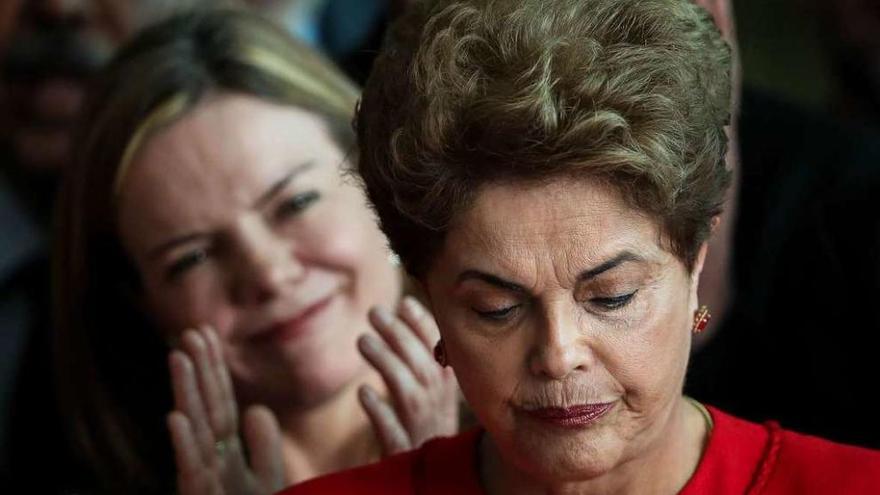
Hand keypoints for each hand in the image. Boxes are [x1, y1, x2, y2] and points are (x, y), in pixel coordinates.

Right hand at [167, 326, 284, 494]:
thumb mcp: (267, 482)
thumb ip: (263, 447)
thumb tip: (255, 407)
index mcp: (228, 457)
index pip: (221, 405)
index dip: (215, 371)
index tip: (205, 335)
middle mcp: (212, 465)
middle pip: (206, 410)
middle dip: (198, 372)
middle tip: (189, 332)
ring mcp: (204, 484)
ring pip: (195, 433)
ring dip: (185, 394)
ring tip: (178, 357)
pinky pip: (192, 472)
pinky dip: (184, 445)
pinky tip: (175, 416)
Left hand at [357, 296, 459, 454]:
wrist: (429, 484)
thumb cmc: (423, 431)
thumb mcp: (428, 395)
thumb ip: (418, 355)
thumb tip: (405, 306)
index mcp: (446, 393)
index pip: (440, 354)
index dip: (424, 327)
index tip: (405, 302)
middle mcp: (438, 410)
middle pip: (423, 369)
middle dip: (400, 337)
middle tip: (375, 312)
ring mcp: (421, 433)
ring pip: (409, 396)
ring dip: (388, 365)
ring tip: (363, 340)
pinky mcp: (402, 455)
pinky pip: (393, 434)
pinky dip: (381, 412)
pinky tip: (364, 393)